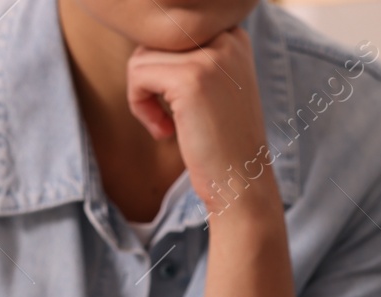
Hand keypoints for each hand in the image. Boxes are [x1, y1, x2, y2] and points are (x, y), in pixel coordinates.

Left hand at [126, 28, 275, 214]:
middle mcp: (227, 39)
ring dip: (142, 94)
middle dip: (149, 80)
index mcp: (233, 36)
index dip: (163, 68)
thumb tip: (143, 42)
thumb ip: (189, 58)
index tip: (178, 102)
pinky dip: (139, 106)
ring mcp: (211, 57)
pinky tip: (164, 132)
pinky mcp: (190, 78)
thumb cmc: (223, 143)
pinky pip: (137, 74)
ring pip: (142, 56)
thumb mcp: (216, 87)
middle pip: (155, 40)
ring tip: (166, 126)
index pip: (173, 31)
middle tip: (167, 118)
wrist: (242, 182)